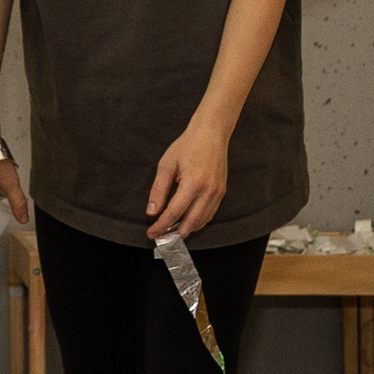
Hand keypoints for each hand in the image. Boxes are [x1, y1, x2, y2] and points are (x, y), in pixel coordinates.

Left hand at [147, 120, 229, 238]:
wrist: (211, 133)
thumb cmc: (187, 146)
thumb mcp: (166, 165)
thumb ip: (158, 190)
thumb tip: (152, 212)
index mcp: (193, 183)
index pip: (174, 213)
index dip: (161, 226)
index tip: (151, 233)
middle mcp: (208, 191)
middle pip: (190, 223)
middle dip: (174, 234)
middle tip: (161, 239)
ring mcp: (217, 193)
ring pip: (201, 222)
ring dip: (186, 230)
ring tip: (171, 232)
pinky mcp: (221, 192)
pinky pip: (209, 214)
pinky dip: (197, 222)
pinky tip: (186, 222)